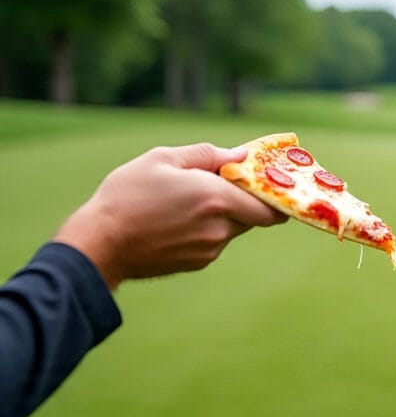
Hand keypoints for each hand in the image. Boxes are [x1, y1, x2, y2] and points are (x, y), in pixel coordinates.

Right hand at [54, 143, 286, 288]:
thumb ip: (208, 155)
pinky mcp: (198, 262)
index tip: (272, 181)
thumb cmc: (127, 196)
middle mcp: (220, 227)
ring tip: (190, 201)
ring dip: (224, 213)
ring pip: (233, 227)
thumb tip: (240, 154)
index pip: (270, 205)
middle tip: (229, 184)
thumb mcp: (163, 159)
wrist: (100, 244)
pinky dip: (208, 228)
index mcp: (217, 198)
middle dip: (247, 199)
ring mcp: (210, 248)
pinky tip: (178, 219)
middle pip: (254, 215)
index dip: (275, 193)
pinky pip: (215, 240)